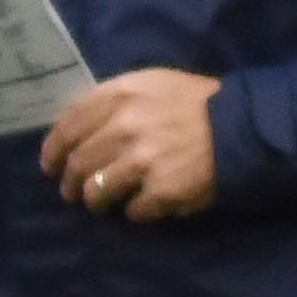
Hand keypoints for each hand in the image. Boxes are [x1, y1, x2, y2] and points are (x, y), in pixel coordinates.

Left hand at [42, 68, 220, 220]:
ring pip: (97, 192)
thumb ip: (111, 100)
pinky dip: (135, 212)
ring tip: (101, 204)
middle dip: (70, 183)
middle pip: (78, 164)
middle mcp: (123, 127)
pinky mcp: (162, 191)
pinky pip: (133, 211)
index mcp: (118, 95)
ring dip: (95, 201)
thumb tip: (74, 126)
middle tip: (72, 192)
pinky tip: (143, 207)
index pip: (67, 127)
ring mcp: (141, 161)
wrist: (246, 126)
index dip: (53, 150)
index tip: (50, 165)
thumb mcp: (151, 83)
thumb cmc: (196, 102)